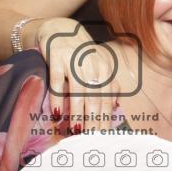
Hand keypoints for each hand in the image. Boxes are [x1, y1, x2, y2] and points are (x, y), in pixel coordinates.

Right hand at [35, 18, 118, 133]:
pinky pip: (58, 82)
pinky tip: (58, 114)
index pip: (107, 98)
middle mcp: (93, 65)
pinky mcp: (57, 58)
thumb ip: (106, 86)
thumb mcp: (97, 68)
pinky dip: (58, 99)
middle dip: (93, 120)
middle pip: (95, 97)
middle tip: (90, 140)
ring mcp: (74, 61)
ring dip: (77, 113)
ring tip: (76, 132)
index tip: (102, 137)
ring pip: (78, 91)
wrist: (60, 30)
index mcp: (105, 69)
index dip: (105, 118)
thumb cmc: (80, 55)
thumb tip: (115, 108)